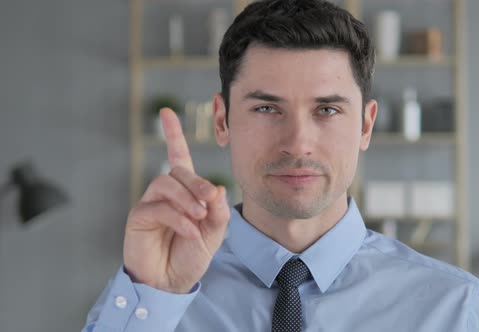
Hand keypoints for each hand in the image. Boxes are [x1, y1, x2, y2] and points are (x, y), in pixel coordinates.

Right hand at [123, 108, 230, 293]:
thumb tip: (215, 188)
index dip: (173, 135)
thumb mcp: (214, 232)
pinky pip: (157, 207)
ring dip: (187, 199)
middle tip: (209, 200)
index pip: (177, 157)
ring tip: (198, 218)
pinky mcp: (138, 217)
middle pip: (178, 171)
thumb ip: (217, 210)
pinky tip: (190, 231)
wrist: (172, 282)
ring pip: (166, 184)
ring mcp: (150, 203)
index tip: (166, 112)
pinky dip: (178, 218)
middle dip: (197, 183)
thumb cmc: (191, 255)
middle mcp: (165, 193)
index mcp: (184, 192)